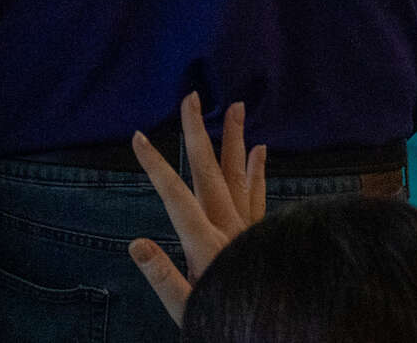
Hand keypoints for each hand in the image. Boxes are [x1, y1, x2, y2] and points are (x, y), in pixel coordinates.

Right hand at [128, 93, 266, 323]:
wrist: (280, 332)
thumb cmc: (229, 322)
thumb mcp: (187, 308)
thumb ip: (163, 277)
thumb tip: (136, 244)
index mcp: (206, 244)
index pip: (174, 195)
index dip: (155, 165)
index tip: (138, 136)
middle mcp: (229, 229)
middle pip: (209, 172)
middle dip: (197, 132)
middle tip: (191, 97)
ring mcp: (248, 230)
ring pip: (238, 176)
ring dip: (234, 140)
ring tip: (236, 107)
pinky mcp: (263, 235)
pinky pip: (260, 196)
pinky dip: (258, 171)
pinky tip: (260, 150)